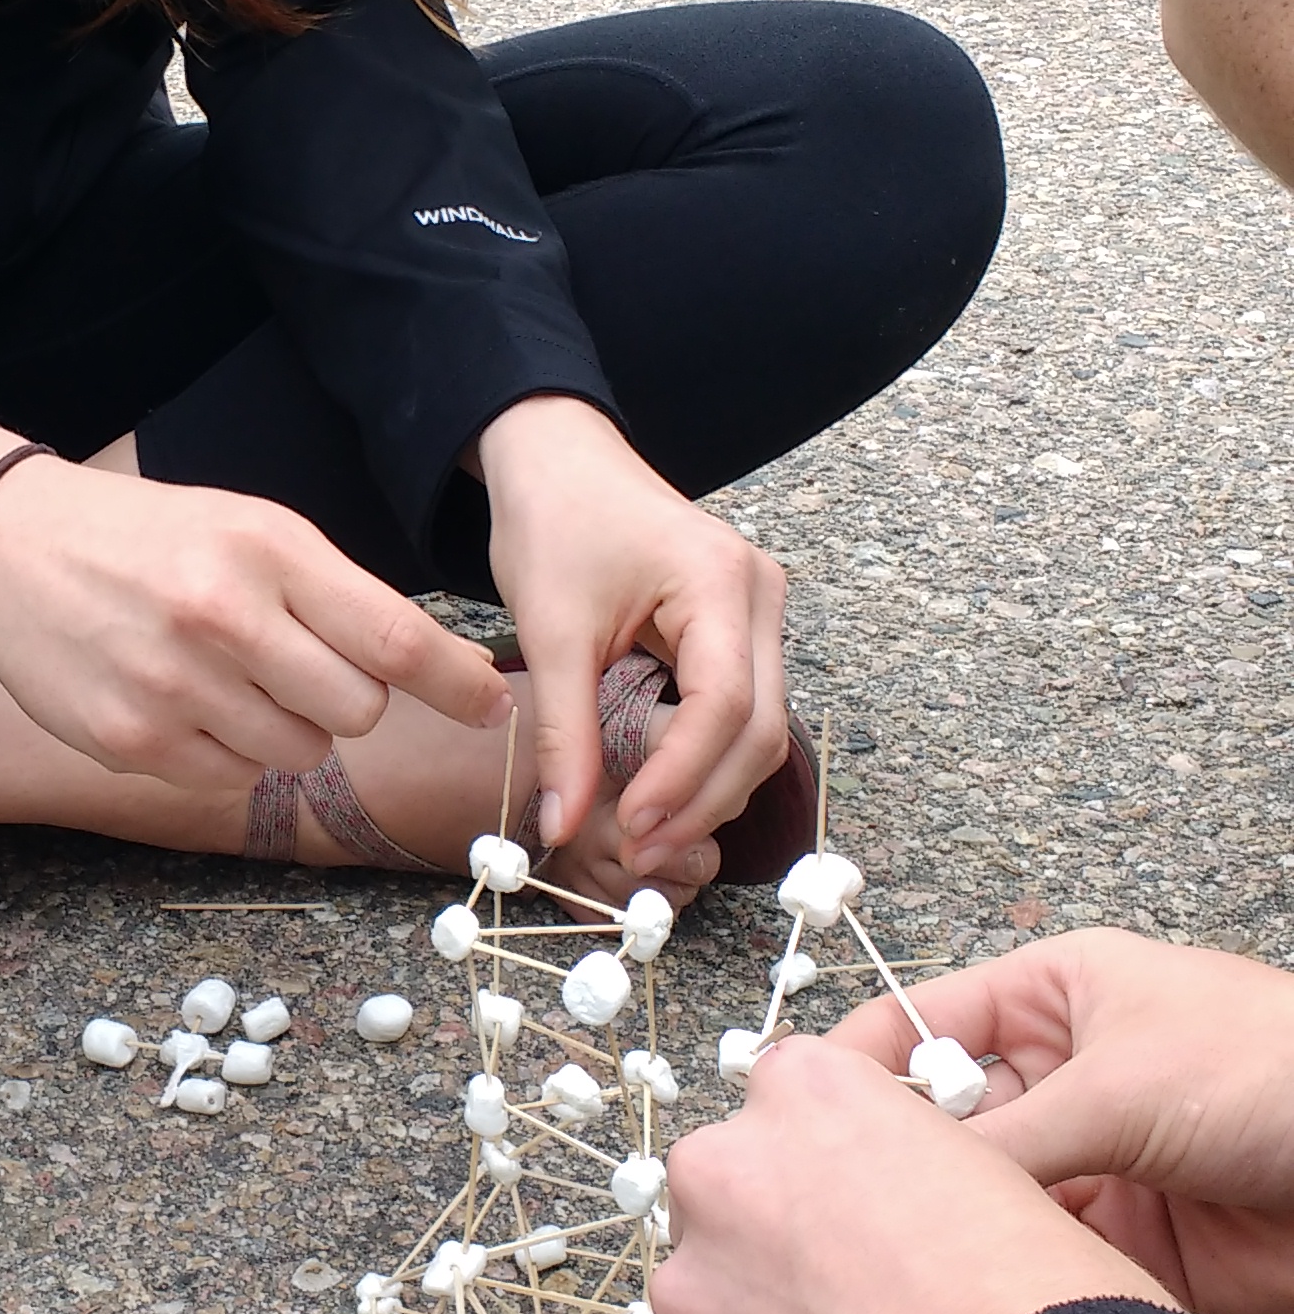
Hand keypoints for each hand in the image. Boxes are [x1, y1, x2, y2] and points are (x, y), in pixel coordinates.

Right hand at [0, 404, 510, 789]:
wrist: (7, 545)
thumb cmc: (151, 537)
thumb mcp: (250, 529)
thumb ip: (336, 596)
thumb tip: (443, 669)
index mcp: (264, 551)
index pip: (391, 636)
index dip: (455, 684)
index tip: (493, 708)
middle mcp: (222, 618)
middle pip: (356, 709)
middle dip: (347, 697)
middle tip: (298, 663)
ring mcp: (174, 686)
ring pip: (299, 750)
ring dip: (286, 725)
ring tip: (230, 676)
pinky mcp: (131, 740)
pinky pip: (233, 777)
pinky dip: (227, 750)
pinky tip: (184, 699)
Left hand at [478, 394, 788, 856]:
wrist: (560, 462)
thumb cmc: (554, 524)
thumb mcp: (551, 632)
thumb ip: (564, 734)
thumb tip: (561, 825)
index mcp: (720, 581)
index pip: (727, 705)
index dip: (683, 778)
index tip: (631, 824)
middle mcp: (759, 596)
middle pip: (762, 729)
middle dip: (703, 799)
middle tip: (640, 851)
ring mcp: (758, 612)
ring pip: (762, 728)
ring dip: (710, 789)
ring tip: (645, 833)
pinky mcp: (740, 629)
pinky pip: (744, 710)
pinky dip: (708, 759)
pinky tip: (662, 793)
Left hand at [655, 1033, 1173, 1313]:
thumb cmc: (1049, 1309)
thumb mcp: (1000, 1176)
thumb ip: (907, 1158)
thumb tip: (886, 1195)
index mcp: (808, 1093)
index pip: (795, 1089)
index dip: (840, 1149)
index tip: (873, 1193)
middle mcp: (725, 1174)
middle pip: (734, 1187)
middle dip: (783, 1231)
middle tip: (865, 1291)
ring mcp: (694, 1293)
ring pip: (716, 1292)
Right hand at [826, 929, 1293, 1313]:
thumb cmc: (1279, 1071)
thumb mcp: (1123, 1086)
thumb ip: (1006, 1140)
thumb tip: (891, 1187)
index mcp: (1051, 999)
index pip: (919, 1024)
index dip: (857, 1072)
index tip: (790, 1127)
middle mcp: (1061, 1078)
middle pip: (942, 1125)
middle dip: (893, 1168)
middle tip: (828, 1221)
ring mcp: (1091, 1162)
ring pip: (982, 1204)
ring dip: (948, 1235)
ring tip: (884, 1274)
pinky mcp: (1125, 1244)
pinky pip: (1038, 1262)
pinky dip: (1005, 1283)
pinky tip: (964, 1302)